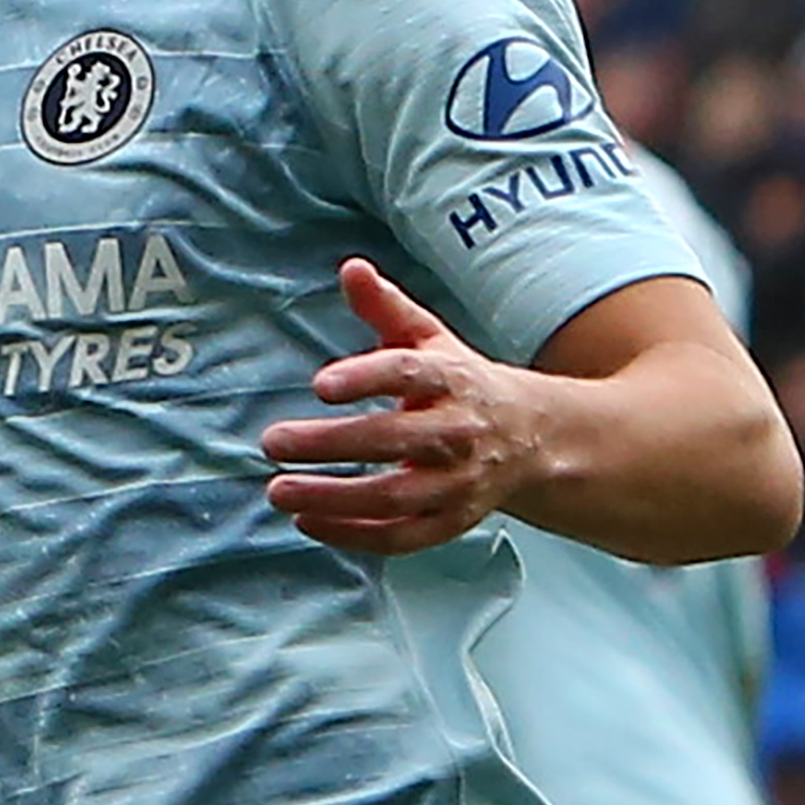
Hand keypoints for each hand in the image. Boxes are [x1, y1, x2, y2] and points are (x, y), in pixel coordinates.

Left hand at [259, 259, 551, 555]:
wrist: (531, 439)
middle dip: (330, 444)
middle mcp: (459, 433)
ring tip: (277, 490)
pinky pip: (402, 537)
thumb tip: (351, 268)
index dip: (365, 377)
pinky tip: (307, 522)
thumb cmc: (460, 383)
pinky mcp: (452, 521)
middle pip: (394, 440)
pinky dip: (355, 534)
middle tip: (273, 442)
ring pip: (396, 496)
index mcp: (452, 379)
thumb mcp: (428, 339)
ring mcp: (458, 483)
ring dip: (333, 498)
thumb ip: (385, 308)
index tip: (320, 384)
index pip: (408, 374)